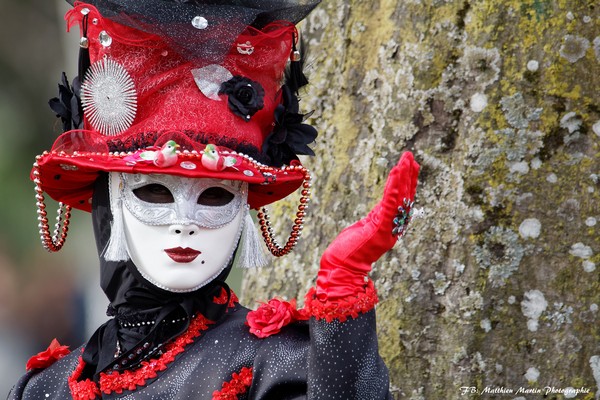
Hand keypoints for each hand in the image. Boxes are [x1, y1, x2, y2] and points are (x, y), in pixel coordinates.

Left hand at [316, 152, 419, 299]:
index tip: (411, 165)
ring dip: (403, 177)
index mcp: (390, 226)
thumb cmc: (347, 251)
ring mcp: (389, 229)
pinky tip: (396, 173)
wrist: (340, 268)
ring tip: (406, 160)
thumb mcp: (364, 228)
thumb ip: (376, 218)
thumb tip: (383, 208)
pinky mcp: (381, 230)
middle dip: (408, 175)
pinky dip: (394, 188)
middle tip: (410, 156)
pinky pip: (389, 205)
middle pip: (405, 197)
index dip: (407, 183)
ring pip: (400, 199)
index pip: (402, 201)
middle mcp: (393, 227)